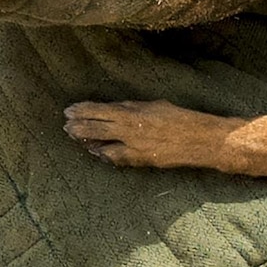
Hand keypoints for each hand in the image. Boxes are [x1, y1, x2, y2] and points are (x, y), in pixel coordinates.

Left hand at [64, 100, 245, 170]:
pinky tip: (97, 154)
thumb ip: (132, 108)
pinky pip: (117, 159)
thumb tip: (114, 109)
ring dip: (88, 143)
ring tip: (76, 140)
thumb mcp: (154, 106)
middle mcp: (131, 130)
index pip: (100, 110)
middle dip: (78, 127)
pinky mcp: (141, 161)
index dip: (82, 110)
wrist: (201, 140)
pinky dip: (105, 156)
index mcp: (133, 112)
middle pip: (96, 128)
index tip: (69, 110)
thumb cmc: (180, 119)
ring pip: (103, 145)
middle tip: (65, 127)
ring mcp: (134, 147)